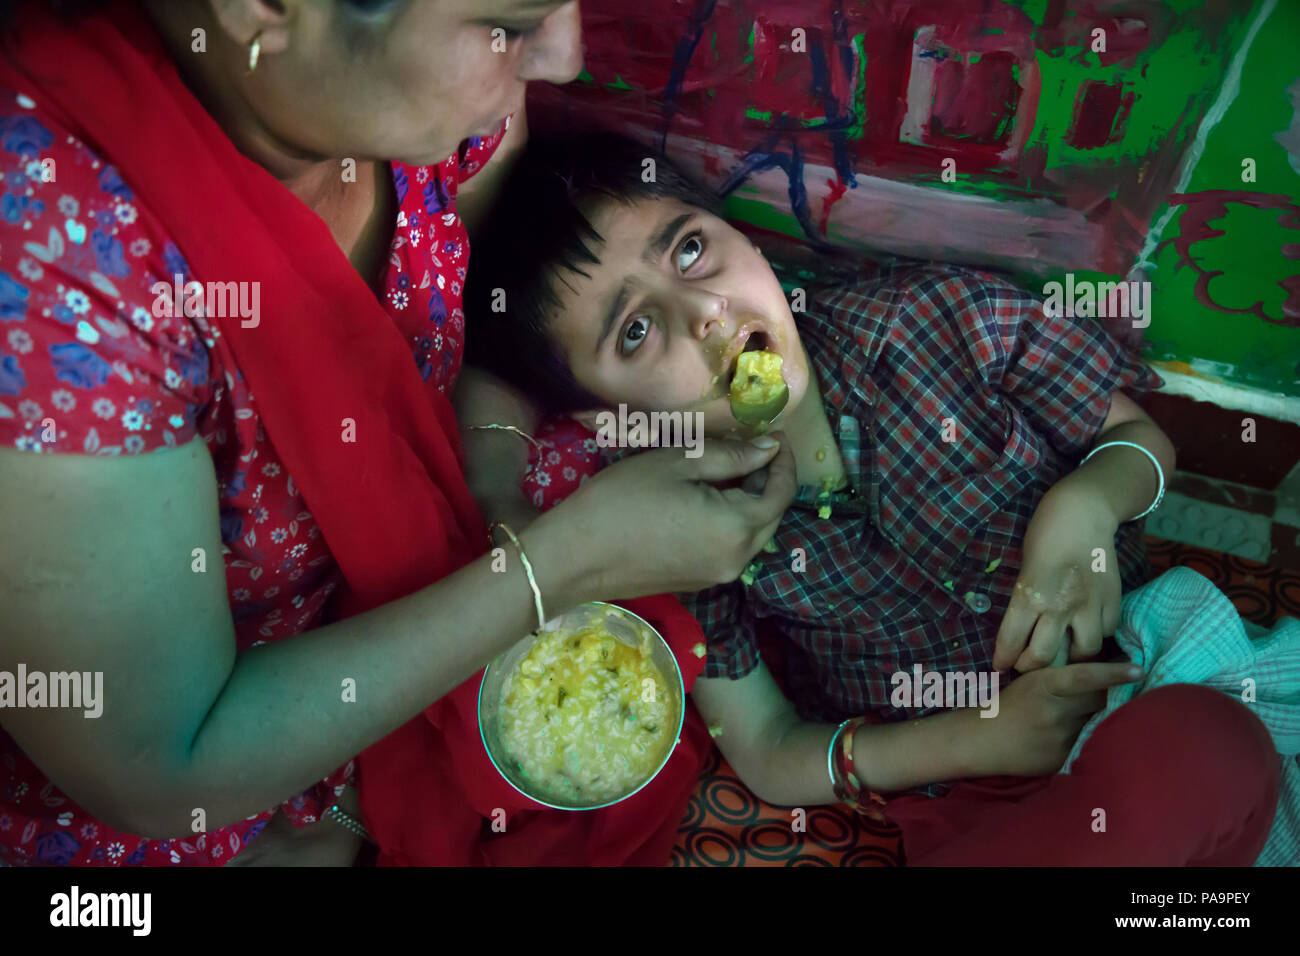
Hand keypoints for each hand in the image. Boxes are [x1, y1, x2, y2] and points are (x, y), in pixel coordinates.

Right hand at [526, 433, 795, 605]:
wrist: (574, 556)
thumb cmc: (623, 500)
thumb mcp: (678, 463)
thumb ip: (731, 456)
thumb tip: (768, 449)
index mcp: (737, 528)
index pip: (781, 493)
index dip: (783, 461)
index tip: (774, 435)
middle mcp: (737, 560)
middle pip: (771, 517)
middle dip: (769, 481)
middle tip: (751, 449)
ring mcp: (717, 576)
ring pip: (751, 534)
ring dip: (749, 502)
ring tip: (727, 470)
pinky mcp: (697, 582)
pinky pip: (729, 547)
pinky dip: (730, 521)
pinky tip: (707, 499)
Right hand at [972, 661, 1143, 776]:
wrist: (983, 740)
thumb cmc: (1010, 704)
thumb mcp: (1032, 681)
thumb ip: (1063, 676)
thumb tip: (1104, 670)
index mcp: (1043, 685)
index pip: (1084, 676)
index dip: (1112, 673)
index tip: (1138, 669)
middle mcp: (1054, 712)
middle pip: (1100, 700)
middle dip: (1111, 694)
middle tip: (1117, 689)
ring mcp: (1059, 738)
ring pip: (1096, 722)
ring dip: (1097, 717)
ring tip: (1078, 715)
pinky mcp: (1062, 758)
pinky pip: (1086, 743)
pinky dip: (1085, 737)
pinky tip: (1067, 736)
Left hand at [993, 482, 1121, 671]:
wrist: (1083, 512)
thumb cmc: (1044, 534)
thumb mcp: (1024, 568)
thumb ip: (1025, 600)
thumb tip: (1021, 630)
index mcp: (1030, 594)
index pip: (1011, 640)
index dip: (1003, 659)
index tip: (1001, 665)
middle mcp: (1060, 605)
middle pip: (1045, 657)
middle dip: (1031, 666)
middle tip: (1028, 663)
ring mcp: (1090, 605)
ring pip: (1083, 652)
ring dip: (1070, 657)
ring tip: (1062, 651)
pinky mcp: (1113, 600)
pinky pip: (1106, 633)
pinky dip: (1096, 637)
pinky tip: (1087, 630)